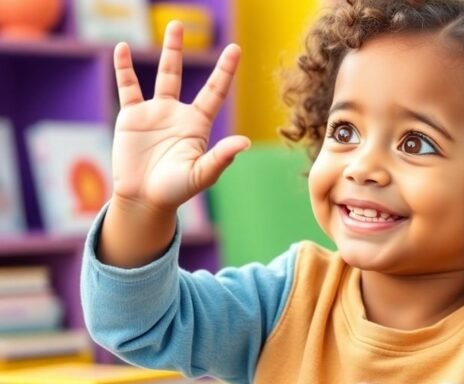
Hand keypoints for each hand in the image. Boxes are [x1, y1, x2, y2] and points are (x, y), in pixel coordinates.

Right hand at [111, 21, 250, 211]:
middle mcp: (177, 113)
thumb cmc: (176, 190)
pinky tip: (120, 49)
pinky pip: (127, 88)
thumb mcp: (201, 174)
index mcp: (198, 124)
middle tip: (183, 24)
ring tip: (173, 28)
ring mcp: (154, 113)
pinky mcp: (131, 117)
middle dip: (181, 50)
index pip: (215, 91)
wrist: (145, 199)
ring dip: (166, 52)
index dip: (225, 70)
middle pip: (181, 74)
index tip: (235, 49)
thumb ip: (220, 158)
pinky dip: (123, 69)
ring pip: (161, 75)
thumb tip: (245, 142)